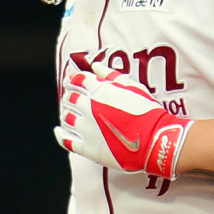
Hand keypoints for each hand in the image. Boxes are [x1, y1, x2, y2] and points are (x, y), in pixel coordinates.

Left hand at [54, 62, 193, 178]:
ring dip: (66, 114)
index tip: (70, 81)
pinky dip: (60, 135)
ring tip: (69, 113)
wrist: (155, 139)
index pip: (76, 80)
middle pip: (69, 98)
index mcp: (99, 91)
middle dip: (69, 96)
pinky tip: (58, 131)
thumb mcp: (133, 86)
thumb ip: (111, 75)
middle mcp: (89, 107)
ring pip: (66, 118)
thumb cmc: (147, 111)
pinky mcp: (88, 148)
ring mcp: (86, 128)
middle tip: (71, 97)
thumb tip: (95, 65)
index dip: (72, 79)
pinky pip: (67, 141)